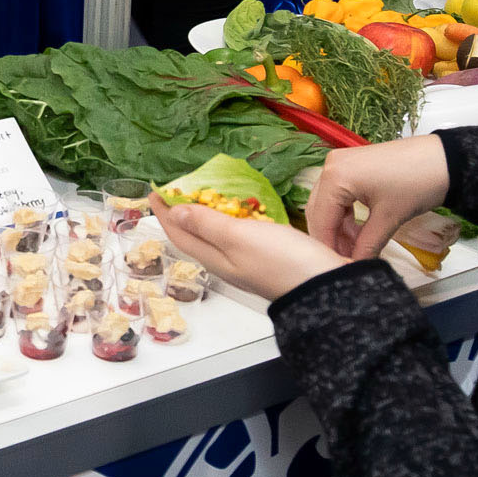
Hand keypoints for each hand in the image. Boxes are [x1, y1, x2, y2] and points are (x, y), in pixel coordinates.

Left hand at [150, 193, 348, 300]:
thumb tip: (175, 213)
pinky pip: (237, 235)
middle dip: (181, 212)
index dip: (164, 212)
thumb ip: (207, 224)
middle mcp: (225, 261)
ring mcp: (246, 261)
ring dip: (204, 215)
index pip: (179, 233)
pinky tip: (240, 210)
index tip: (154, 192)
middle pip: (195, 235)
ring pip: (215, 236)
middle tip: (175, 190)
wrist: (324, 287)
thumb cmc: (281, 260)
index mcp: (214, 257)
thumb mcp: (239, 237)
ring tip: (201, 195)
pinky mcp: (265, 256)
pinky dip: (230, 219)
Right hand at [304, 135, 451, 260]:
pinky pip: (338, 194)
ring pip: (327, 204)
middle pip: (319, 211)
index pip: (321, 221)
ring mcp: (339, 163)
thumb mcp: (388, 219)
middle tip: (347, 260)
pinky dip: (345, 214)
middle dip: (332, 238)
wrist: (444, 159)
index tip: (338, 268)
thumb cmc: (416, 184)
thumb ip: (367, 245)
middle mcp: (330, 166)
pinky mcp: (351, 165)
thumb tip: (355, 268)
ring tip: (356, 248)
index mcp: (335, 177)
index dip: (329, 248)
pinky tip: (358, 230)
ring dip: (339, 227)